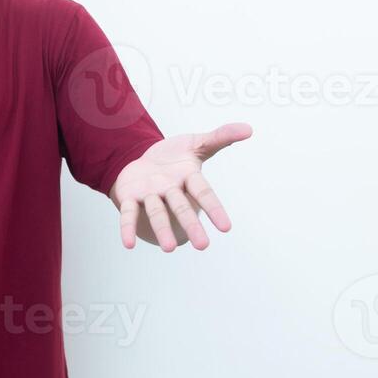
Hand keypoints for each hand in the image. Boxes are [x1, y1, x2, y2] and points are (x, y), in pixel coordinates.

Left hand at [109, 122, 251, 252]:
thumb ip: (220, 137)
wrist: (141, 159)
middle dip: (191, 225)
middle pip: (181, 207)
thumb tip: (249, 129)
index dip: (214, 208)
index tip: (226, 228)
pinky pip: (129, 213)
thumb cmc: (173, 156)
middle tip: (202, 246)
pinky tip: (128, 244)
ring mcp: (150, 195)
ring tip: (168, 249)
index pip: (204, 192)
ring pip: (157, 212)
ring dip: (162, 229)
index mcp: (188, 178)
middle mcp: (170, 190)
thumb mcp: (196, 143)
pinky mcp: (130, 197)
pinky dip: (127, 227)